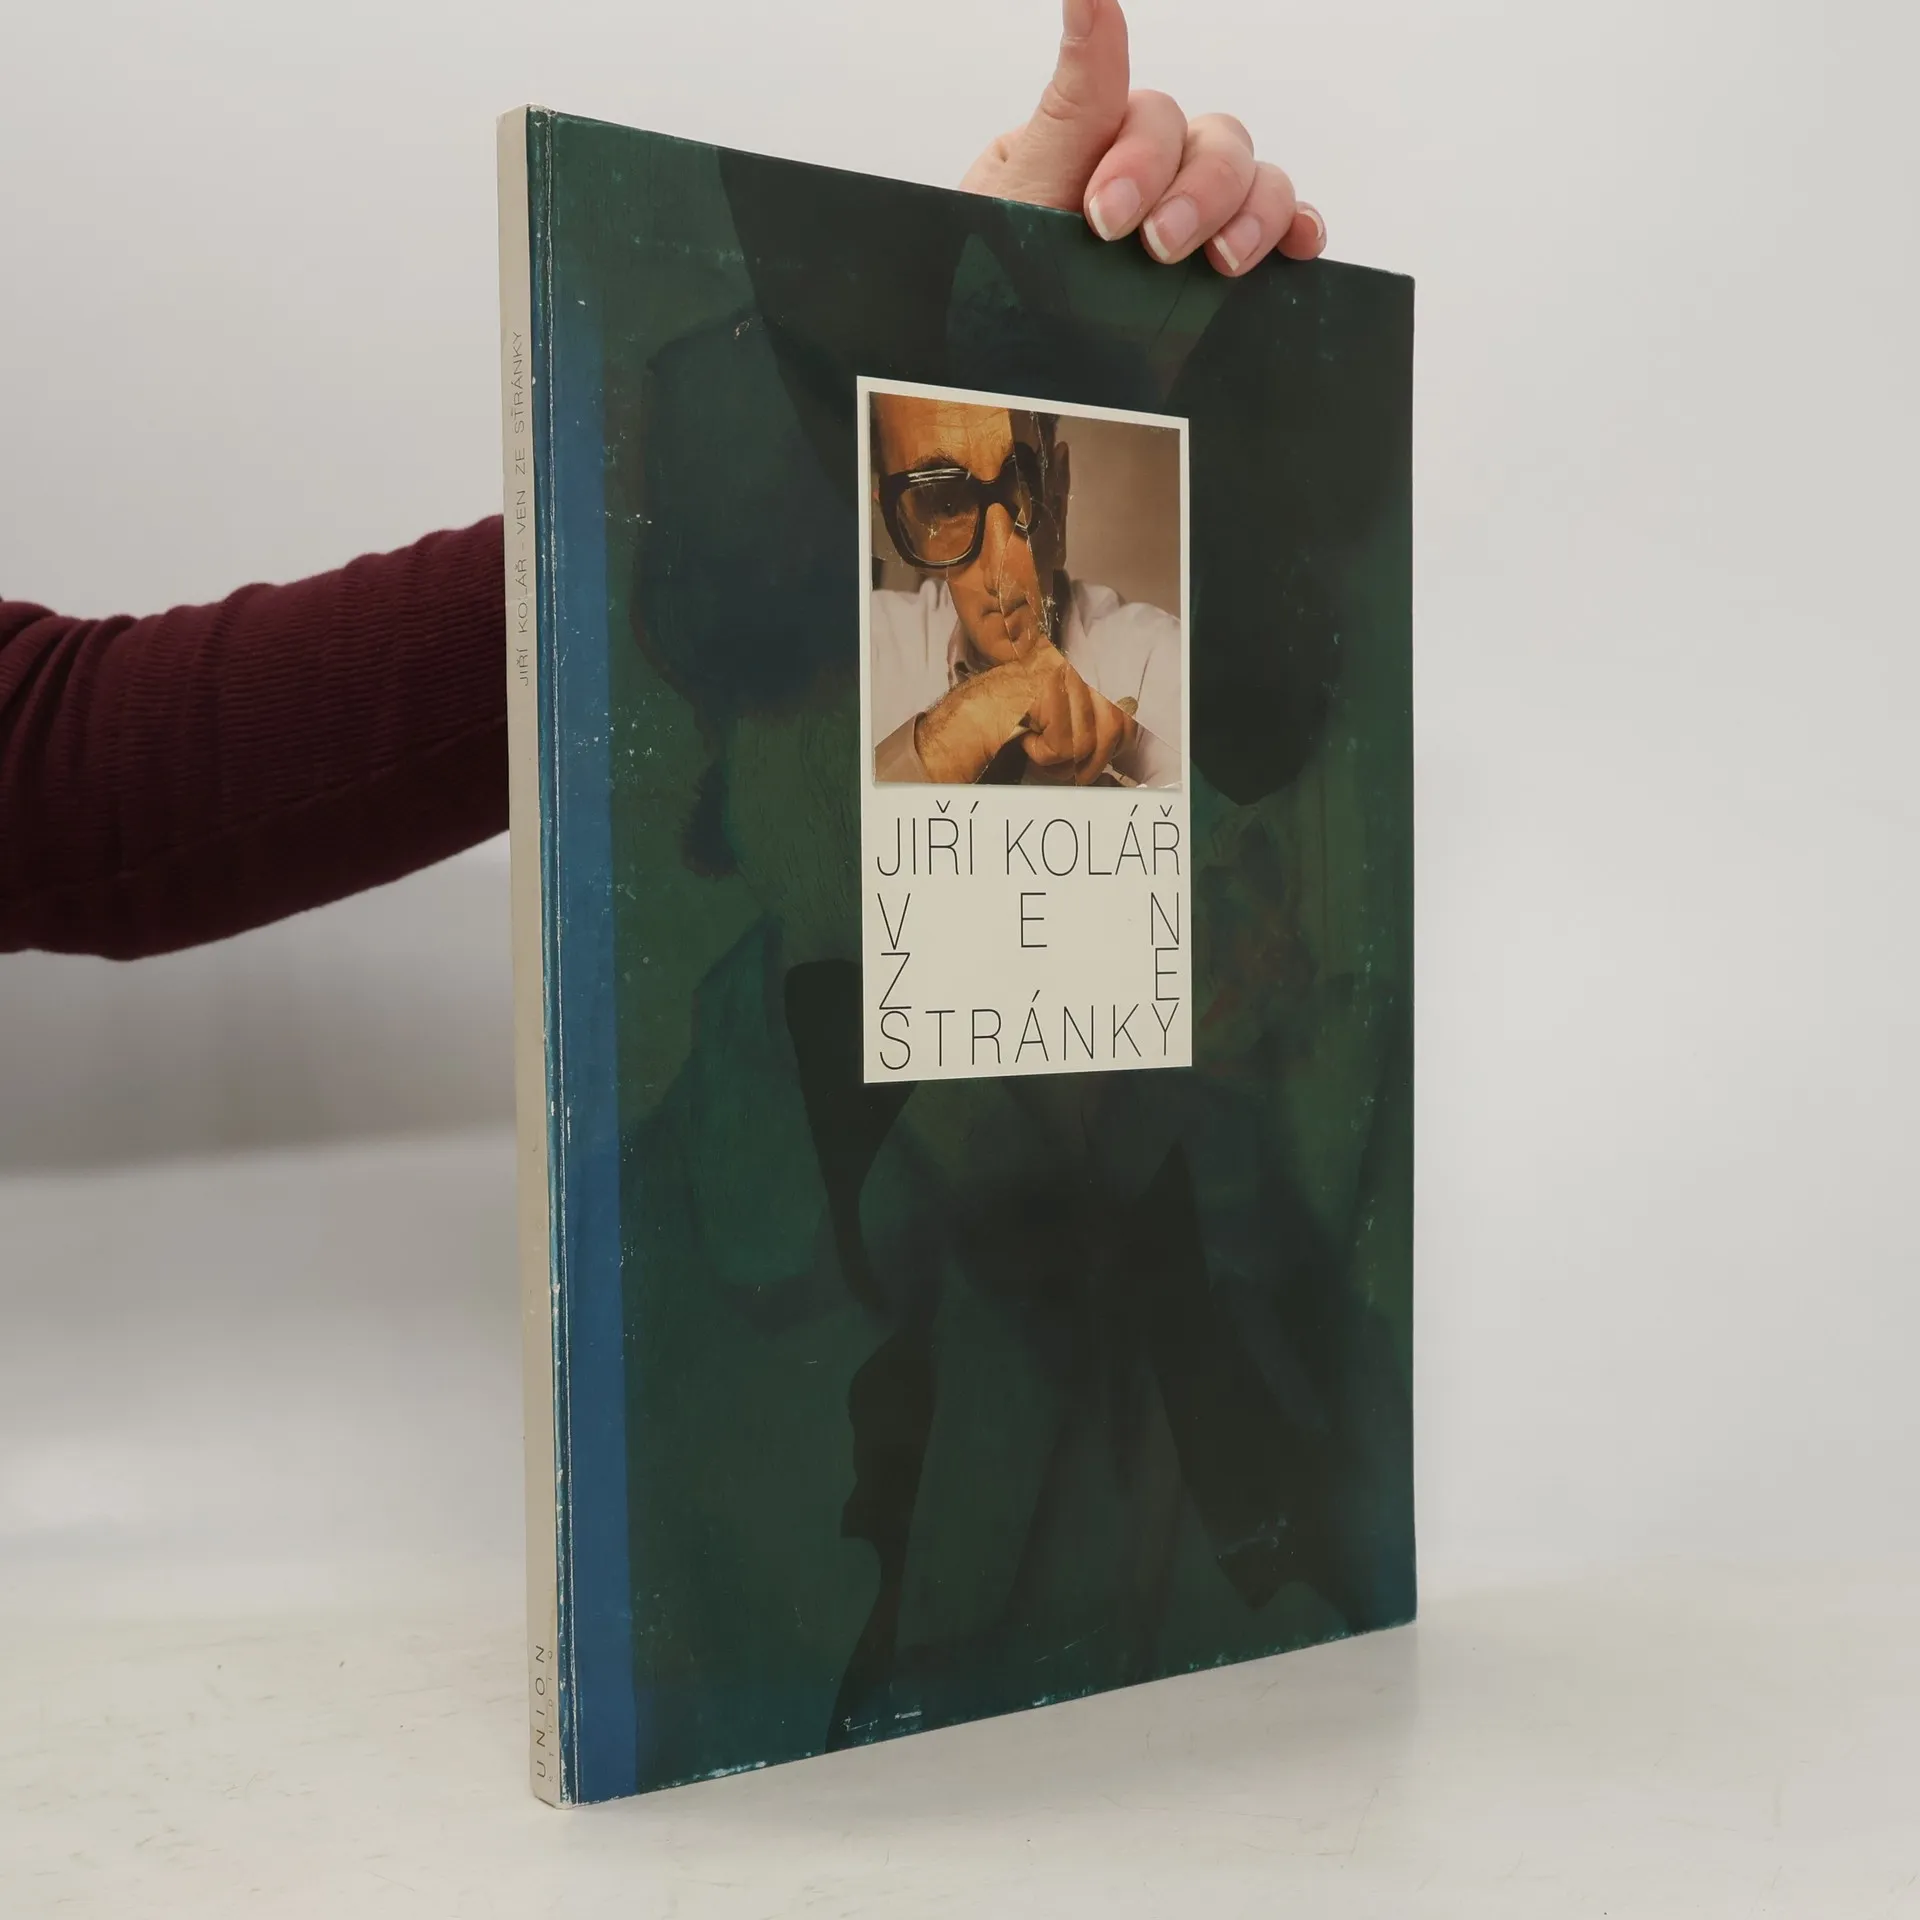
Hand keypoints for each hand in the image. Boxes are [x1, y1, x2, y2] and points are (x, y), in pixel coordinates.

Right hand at [914, 648, 1136, 785]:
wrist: (964, 723)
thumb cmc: (1009, 728)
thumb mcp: (1059, 720)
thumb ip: (1091, 722)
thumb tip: (1123, 740)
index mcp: (1083, 672)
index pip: (1124, 712)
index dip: (1114, 743)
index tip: (1093, 762)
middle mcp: (1076, 667)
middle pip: (1114, 729)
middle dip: (1090, 761)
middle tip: (1063, 767)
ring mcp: (1061, 674)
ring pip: (1088, 742)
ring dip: (1062, 761)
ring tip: (1037, 749)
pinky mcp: (1045, 690)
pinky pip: (1063, 745)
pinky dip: (1043, 756)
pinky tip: (1025, 741)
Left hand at [960, 0, 1325, 276]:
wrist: (1007, 382)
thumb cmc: (996, 298)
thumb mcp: (1012, 209)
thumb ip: (1066, 115)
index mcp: (1088, 147)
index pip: (1138, 111)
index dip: (1137, 156)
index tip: (1105, 215)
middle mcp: (1147, 174)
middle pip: (1206, 138)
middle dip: (1190, 191)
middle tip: (1154, 248)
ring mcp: (1189, 220)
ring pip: (1251, 177)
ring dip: (1246, 212)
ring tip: (1219, 263)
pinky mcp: (1220, 273)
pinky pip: (1280, 227)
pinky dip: (1295, 229)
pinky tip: (1296, 248)